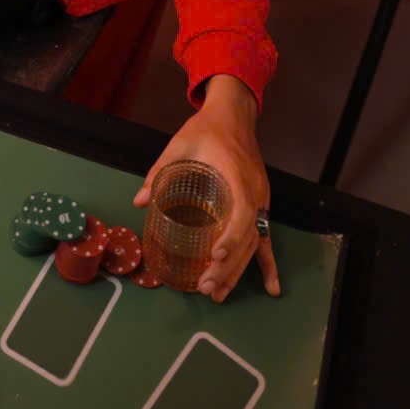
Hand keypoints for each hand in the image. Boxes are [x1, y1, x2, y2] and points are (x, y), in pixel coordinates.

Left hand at [133, 74, 279, 302]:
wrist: (233, 113)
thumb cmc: (206, 127)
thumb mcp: (180, 144)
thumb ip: (159, 171)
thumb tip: (138, 201)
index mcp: (238, 176)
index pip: (242, 212)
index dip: (231, 236)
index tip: (214, 255)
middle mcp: (255, 192)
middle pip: (248, 236)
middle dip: (228, 265)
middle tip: (206, 287)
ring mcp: (261, 199)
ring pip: (255, 242)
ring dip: (239, 270)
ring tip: (219, 295)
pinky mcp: (260, 203)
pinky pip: (266, 236)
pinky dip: (268, 263)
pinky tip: (271, 288)